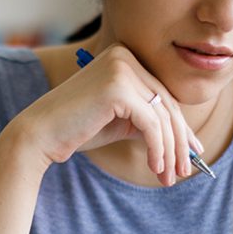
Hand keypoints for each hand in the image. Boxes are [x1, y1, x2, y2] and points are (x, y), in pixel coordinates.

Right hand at [11, 44, 200, 185]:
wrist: (39, 135)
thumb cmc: (77, 129)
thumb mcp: (121, 121)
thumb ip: (148, 120)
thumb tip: (185, 138)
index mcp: (124, 58)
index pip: (162, 94)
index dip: (181, 126)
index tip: (192, 151)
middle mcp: (124, 56)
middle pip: (166, 104)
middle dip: (179, 141)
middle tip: (184, 170)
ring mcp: (121, 68)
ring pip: (162, 115)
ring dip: (170, 150)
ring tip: (169, 177)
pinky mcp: (117, 87)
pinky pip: (150, 123)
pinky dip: (158, 149)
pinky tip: (156, 168)